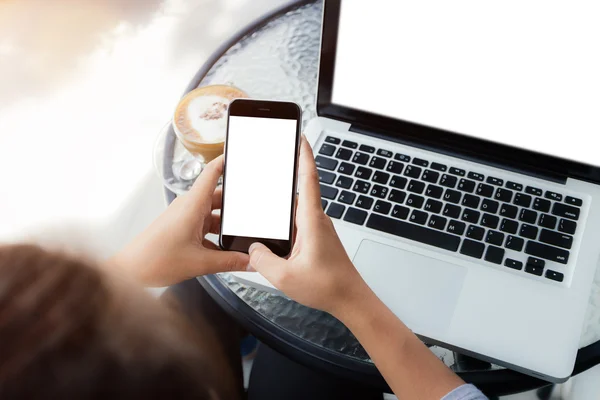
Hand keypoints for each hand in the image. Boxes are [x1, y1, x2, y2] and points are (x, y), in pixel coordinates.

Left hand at [112, 155, 248, 286]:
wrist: (129, 273)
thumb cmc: (154, 260)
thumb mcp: (200, 263)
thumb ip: (229, 262)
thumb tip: (249, 261)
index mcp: (192, 206)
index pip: (212, 173)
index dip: (226, 161)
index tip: (240, 155)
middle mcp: (188, 207)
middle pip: (218, 197)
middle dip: (234, 207)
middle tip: (250, 214)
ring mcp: (184, 217)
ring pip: (212, 215)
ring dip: (224, 227)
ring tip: (238, 239)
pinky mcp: (181, 228)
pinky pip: (204, 227)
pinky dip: (215, 237)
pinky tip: (223, 252)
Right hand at [248, 137, 371, 316]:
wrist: (351, 300)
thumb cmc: (328, 286)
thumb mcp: (285, 277)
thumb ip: (262, 261)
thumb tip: (253, 249)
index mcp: (311, 221)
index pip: (308, 179)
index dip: (303, 155)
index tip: (299, 137)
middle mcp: (317, 221)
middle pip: (297, 192)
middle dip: (284, 179)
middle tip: (267, 167)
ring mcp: (318, 230)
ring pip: (296, 211)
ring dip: (281, 208)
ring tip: (262, 208)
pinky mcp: (317, 240)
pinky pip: (298, 225)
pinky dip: (285, 224)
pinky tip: (274, 236)